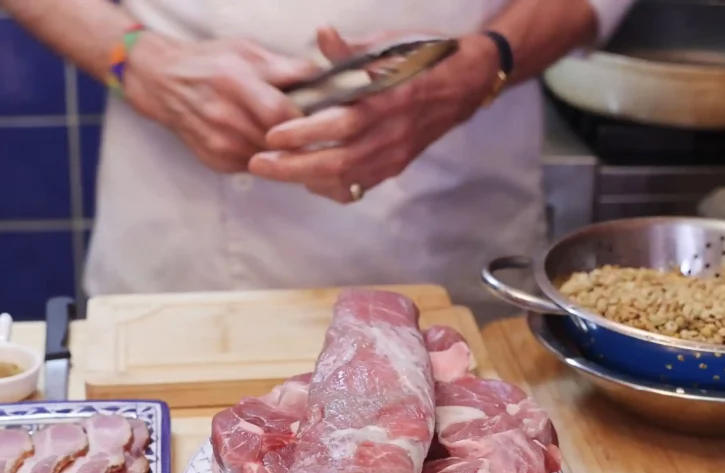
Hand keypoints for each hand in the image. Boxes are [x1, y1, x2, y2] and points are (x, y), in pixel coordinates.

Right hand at [123, 34, 316, 172]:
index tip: (320, 117)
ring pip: (270, 158)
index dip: (304, 118)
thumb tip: (320, 77)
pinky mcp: (216, 162)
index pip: (280, 112)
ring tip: (292, 138)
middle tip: (314, 132)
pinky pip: (255, 166)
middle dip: (300, 138)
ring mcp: (218, 144)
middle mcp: (223, 117)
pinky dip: (266, 157)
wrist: (163, 83)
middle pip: (277, 140)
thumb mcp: (245, 50)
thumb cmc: (209, 62)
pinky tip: (265, 143)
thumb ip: (282, 66)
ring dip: (285, 152)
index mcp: (233, 82)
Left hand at [248, 27, 500, 201]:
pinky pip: (358, 186)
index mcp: (392, 99)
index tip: (273, 134)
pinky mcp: (395, 166)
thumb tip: (322, 34)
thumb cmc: (423, 59)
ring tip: (272, 171)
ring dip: (304, 179)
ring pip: (346, 179)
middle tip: (258, 163)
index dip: (307, 132)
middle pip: (339, 161)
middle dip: (294, 166)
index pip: (344, 123)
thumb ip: (352, 50)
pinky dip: (328, 187)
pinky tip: (306, 180)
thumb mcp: (390, 45)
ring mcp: (396, 155)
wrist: (465, 83)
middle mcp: (394, 133)